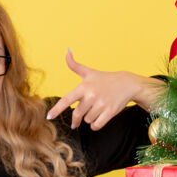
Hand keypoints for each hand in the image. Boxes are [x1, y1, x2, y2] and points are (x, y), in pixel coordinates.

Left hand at [46, 49, 162, 130]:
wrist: (127, 84)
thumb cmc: (105, 79)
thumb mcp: (89, 72)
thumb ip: (74, 65)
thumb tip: (67, 51)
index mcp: (84, 87)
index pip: (67, 99)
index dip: (57, 108)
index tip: (49, 116)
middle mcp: (91, 95)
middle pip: (77, 114)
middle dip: (77, 118)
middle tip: (77, 120)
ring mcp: (101, 104)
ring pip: (87, 120)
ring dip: (89, 118)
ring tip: (95, 109)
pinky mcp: (110, 112)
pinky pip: (96, 126)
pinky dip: (96, 125)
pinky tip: (99, 118)